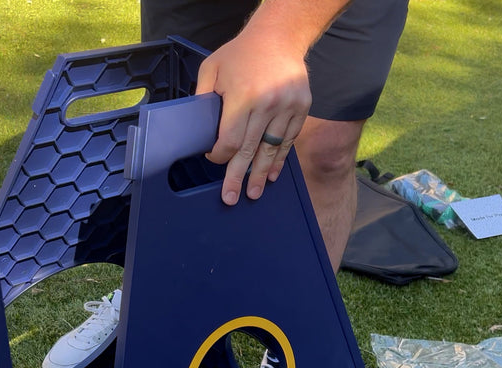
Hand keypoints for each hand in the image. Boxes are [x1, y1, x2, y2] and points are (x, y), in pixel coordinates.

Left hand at [195, 29, 311, 205]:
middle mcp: (267, 105)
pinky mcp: (301, 108)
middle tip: (231, 197)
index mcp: (243, 97)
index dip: (220, 155)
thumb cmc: (241, 53)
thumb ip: (204, 98)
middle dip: (238, 177)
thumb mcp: (213, 69)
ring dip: (261, 173)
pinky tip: (272, 173)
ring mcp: (287, 107)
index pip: (230, 140)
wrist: (280, 36)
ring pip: (271, 149)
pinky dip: (280, 158)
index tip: (214, 158)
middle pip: (249, 151)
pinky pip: (288, 140)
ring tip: (254, 193)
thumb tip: (200, 129)